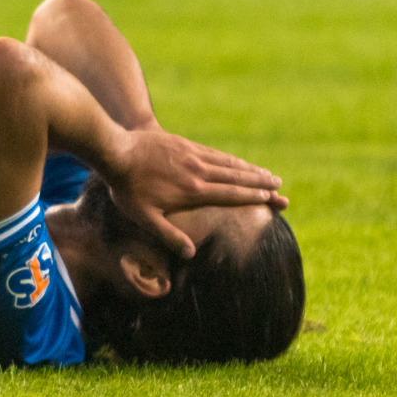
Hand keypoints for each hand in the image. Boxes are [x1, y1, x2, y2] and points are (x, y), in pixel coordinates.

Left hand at [104, 128, 286, 258]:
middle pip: (237, 177)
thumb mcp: (144, 217)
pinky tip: (236, 161)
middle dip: (260, 183)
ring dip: (249, 169)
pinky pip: (214, 152)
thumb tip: (190, 253)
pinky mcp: (183, 143)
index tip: (273, 199)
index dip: (254, 197)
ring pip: (228, 163)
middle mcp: (198, 171)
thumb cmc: (127, 188)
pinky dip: (230, 159)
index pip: (231, 194)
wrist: (115, 150)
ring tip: (267, 174)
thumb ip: (168, 235)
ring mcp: (191, 154)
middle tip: (280, 187)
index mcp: (192, 191)